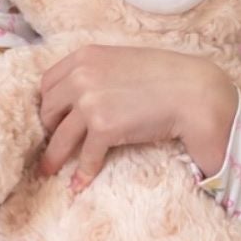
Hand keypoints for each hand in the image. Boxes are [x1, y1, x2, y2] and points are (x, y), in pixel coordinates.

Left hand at [38, 46, 239, 193]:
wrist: (192, 93)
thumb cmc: (165, 77)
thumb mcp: (122, 62)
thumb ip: (97, 73)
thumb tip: (79, 97)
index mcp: (85, 56)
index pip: (48, 83)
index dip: (47, 104)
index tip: (50, 120)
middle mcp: (82, 77)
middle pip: (48, 110)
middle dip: (48, 129)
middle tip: (51, 144)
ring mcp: (90, 103)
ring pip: (60, 137)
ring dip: (53, 157)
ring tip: (49, 170)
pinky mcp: (103, 128)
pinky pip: (85, 156)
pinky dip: (82, 173)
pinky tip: (79, 184)